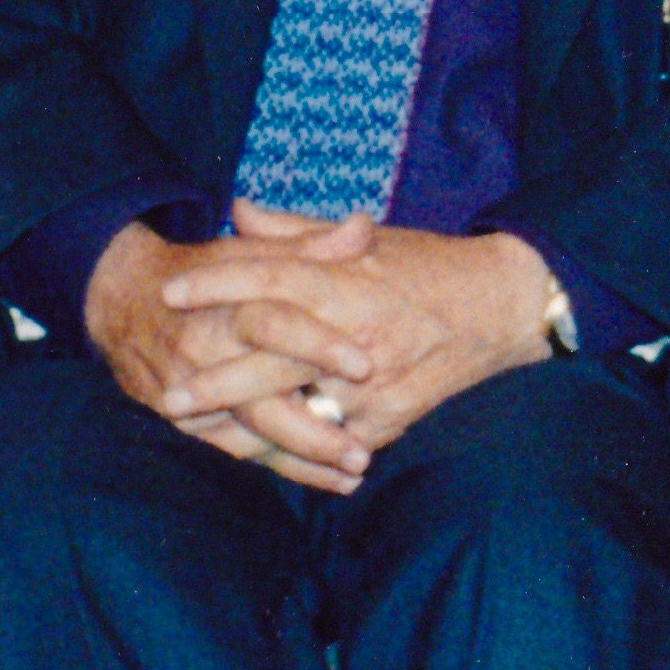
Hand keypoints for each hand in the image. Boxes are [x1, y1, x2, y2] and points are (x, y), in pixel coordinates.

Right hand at [82, 216, 367, 487]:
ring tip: (351, 477)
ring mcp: (186, 394)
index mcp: (224, 308)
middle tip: (361, 455)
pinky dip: (277, 467)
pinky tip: (322, 481)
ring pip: (248, 436)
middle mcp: (202, 355)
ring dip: (300, 461)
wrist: (118, 298)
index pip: (274, 325)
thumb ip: (309, 247)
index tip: (366, 365)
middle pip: (259, 402)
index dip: (319, 343)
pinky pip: (231, 451)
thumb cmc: (200, 274)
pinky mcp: (177, 420)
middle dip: (312, 432)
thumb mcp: (248, 253)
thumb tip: (364, 230)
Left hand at [161, 203, 559, 455]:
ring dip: (246, 431)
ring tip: (198, 438)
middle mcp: (356, 335)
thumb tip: (239, 210)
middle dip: (216, 382)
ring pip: (299, 414)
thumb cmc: (426, 266)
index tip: (169, 291)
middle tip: (167, 396)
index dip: (217, 282)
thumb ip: (297, 232)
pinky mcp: (390, 420)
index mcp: (346, 282)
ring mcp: (374, 384)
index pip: (270, 278)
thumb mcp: (366, 238)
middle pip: (274, 361)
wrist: (503, 306)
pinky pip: (332, 442)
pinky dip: (295, 454)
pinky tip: (252, 459)